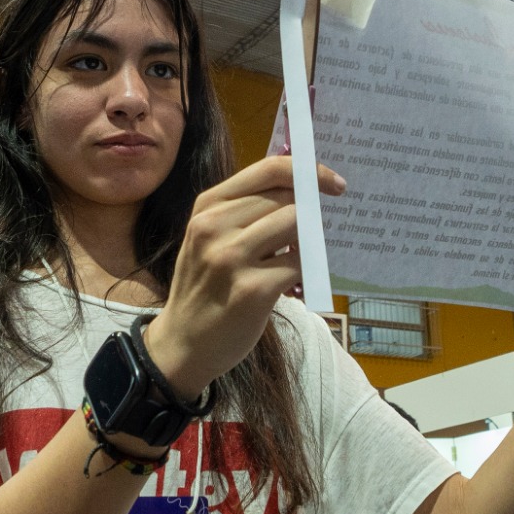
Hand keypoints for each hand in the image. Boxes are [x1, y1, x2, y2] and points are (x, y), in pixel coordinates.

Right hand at [142, 153, 344, 404]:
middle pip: (287, 198)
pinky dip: (305, 271)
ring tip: (300, 257)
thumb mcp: (210, 238)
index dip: (307, 171)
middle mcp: (214, 227)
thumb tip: (304, 192)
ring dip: (308, 241)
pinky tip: (293, 282)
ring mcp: (231, 259)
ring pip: (296, 226)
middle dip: (312, 211)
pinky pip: (299, 265)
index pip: (268, 170)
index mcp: (208, 207)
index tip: (332, 183)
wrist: (182, 343)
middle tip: (320, 229)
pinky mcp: (252, 291)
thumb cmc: (205, 287)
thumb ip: (246, 212)